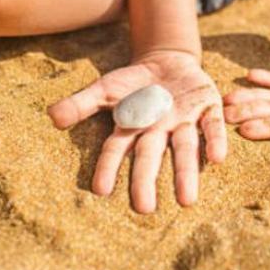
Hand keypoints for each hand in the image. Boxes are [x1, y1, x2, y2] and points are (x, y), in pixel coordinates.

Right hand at [48, 50, 226, 212]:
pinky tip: (218, 159)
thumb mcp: (105, 88)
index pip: (117, 150)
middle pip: (151, 157)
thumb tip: (51, 117)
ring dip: (186, 173)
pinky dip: (216, 141)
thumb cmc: (133, 82)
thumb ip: (81, 104)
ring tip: (187, 201)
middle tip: (144, 209)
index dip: (108, 168)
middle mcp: (159, 132)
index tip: (100, 190)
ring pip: (186, 150)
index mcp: (133, 129)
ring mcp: (184, 121)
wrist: (168, 61)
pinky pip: (213, 126)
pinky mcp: (208, 108)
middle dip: (147, 181)